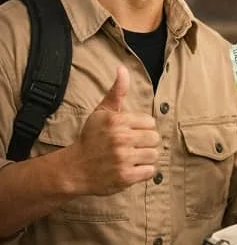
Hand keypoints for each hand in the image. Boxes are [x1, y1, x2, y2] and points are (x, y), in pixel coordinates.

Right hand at [65, 66, 160, 195]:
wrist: (74, 169)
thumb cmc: (91, 138)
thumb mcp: (101, 112)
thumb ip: (117, 91)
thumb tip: (122, 68)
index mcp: (117, 121)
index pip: (150, 122)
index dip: (142, 128)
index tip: (129, 132)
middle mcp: (121, 139)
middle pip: (155, 138)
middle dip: (145, 142)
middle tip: (131, 146)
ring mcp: (123, 159)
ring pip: (154, 155)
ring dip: (145, 157)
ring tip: (131, 157)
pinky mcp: (125, 177)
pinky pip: (150, 171)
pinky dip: (144, 171)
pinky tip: (131, 168)